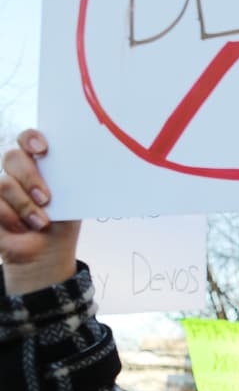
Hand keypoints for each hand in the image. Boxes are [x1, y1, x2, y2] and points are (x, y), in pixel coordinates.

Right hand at [0, 130, 79, 293]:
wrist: (47, 252)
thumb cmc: (61, 221)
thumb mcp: (71, 200)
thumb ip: (66, 181)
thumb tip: (79, 166)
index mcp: (40, 164)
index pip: (28, 139)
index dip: (31, 139)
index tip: (43, 150)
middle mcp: (17, 172)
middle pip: (12, 157)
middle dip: (30, 178)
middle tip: (46, 198)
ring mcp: (1, 188)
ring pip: (4, 184)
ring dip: (25, 206)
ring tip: (41, 223)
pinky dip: (12, 218)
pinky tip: (24, 228)